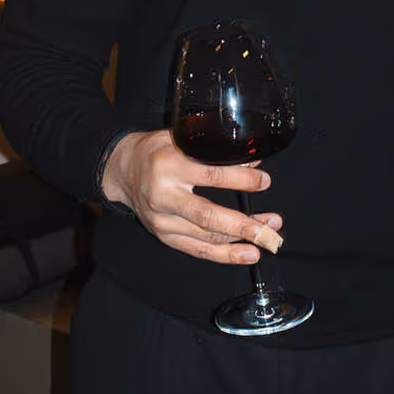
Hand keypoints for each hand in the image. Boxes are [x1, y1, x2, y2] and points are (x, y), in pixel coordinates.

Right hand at [101, 129, 282, 264]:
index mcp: (170, 165)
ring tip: (268, 237)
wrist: (122, 171)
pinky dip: (224, 255)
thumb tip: (251, 160)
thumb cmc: (154, 151)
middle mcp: (165, 196)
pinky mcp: (165, 237)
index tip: (263, 181)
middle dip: (244, 225)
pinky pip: (198, 250)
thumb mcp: (180, 138)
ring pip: (207, 237)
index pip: (210, 174)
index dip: (241, 179)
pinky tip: (246, 254)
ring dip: (241, 241)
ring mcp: (163, 221)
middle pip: (208, 216)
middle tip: (271, 228)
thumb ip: (212, 148)